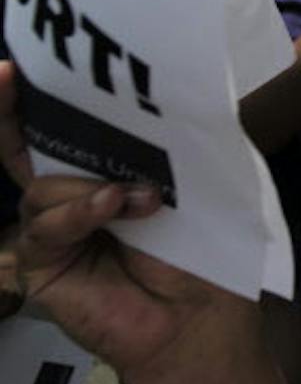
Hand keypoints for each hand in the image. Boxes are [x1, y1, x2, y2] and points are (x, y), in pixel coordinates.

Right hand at [0, 61, 247, 383]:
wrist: (198, 316)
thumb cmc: (198, 248)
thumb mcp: (182, 184)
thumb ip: (156, 148)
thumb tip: (160, 93)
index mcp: (97, 170)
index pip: (56, 127)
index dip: (27, 99)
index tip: (13, 67)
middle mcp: (65, 195)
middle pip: (22, 149)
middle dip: (8, 113)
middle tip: (7, 77)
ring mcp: (49, 229)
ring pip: (43, 186)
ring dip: (93, 186)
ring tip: (144, 198)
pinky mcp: (42, 264)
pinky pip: (46, 226)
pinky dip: (79, 213)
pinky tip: (111, 207)